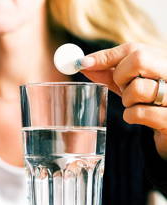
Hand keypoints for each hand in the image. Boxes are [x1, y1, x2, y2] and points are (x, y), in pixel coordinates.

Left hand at [81, 43, 166, 159]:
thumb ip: (110, 73)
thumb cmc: (149, 102)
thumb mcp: (130, 84)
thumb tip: (84, 64)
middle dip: (121, 76)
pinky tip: (141, 118)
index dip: (105, 56)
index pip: (133, 48)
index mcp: (163, 60)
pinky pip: (138, 113)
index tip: (83, 63)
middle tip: (122, 88)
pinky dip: (131, 116)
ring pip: (137, 88)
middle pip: (139, 59)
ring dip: (127, 100)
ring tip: (136, 104)